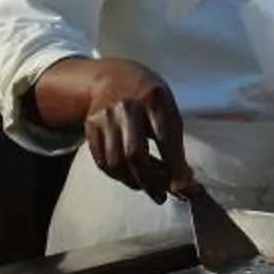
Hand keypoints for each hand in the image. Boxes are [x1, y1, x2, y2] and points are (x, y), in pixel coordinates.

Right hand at [32, 57, 186, 203]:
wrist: (113, 77)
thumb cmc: (150, 98)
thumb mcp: (168, 109)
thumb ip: (174, 143)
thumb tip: (182, 182)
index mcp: (154, 99)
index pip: (165, 140)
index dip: (174, 168)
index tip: (183, 188)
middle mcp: (127, 106)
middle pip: (135, 155)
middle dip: (150, 182)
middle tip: (161, 196)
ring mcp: (105, 116)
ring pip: (115, 162)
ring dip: (133, 182)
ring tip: (147, 186)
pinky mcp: (90, 125)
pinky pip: (102, 161)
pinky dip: (117, 175)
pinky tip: (129, 176)